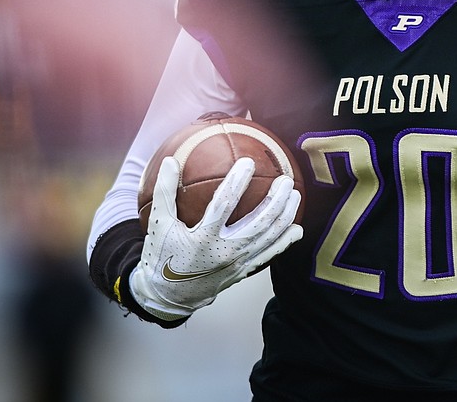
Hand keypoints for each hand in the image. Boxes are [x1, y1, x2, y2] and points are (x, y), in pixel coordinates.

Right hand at [129, 156, 302, 320]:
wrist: (168, 296)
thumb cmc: (162, 256)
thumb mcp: (159, 224)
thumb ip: (165, 193)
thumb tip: (172, 160)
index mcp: (202, 238)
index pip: (224, 205)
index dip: (237, 182)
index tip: (248, 162)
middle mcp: (224, 252)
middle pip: (259, 222)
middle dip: (277, 199)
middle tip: (285, 179)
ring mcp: (238, 263)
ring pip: (270, 237)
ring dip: (286, 215)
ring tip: (295, 195)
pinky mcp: (244, 271)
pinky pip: (270, 254)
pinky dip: (285, 241)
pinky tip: (296, 228)